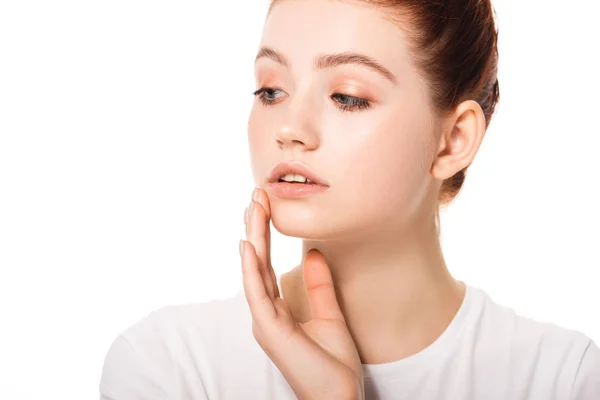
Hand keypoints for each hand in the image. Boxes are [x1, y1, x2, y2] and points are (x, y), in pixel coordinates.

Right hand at [240, 188, 364, 399]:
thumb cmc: (333, 366)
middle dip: (256, 227)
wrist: (339, 399)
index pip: (265, 265)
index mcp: (276, 310)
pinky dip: (251, 269)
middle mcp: (265, 313)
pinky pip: (257, 294)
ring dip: (252, 238)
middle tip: (256, 194)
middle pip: (256, 262)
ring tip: (253, 207)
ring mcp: (265, 322)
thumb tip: (316, 253)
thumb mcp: (330, 316)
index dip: (264, 234)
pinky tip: (248, 245)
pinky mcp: (270, 331)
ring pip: (253, 272)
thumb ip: (320, 287)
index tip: (265, 204)